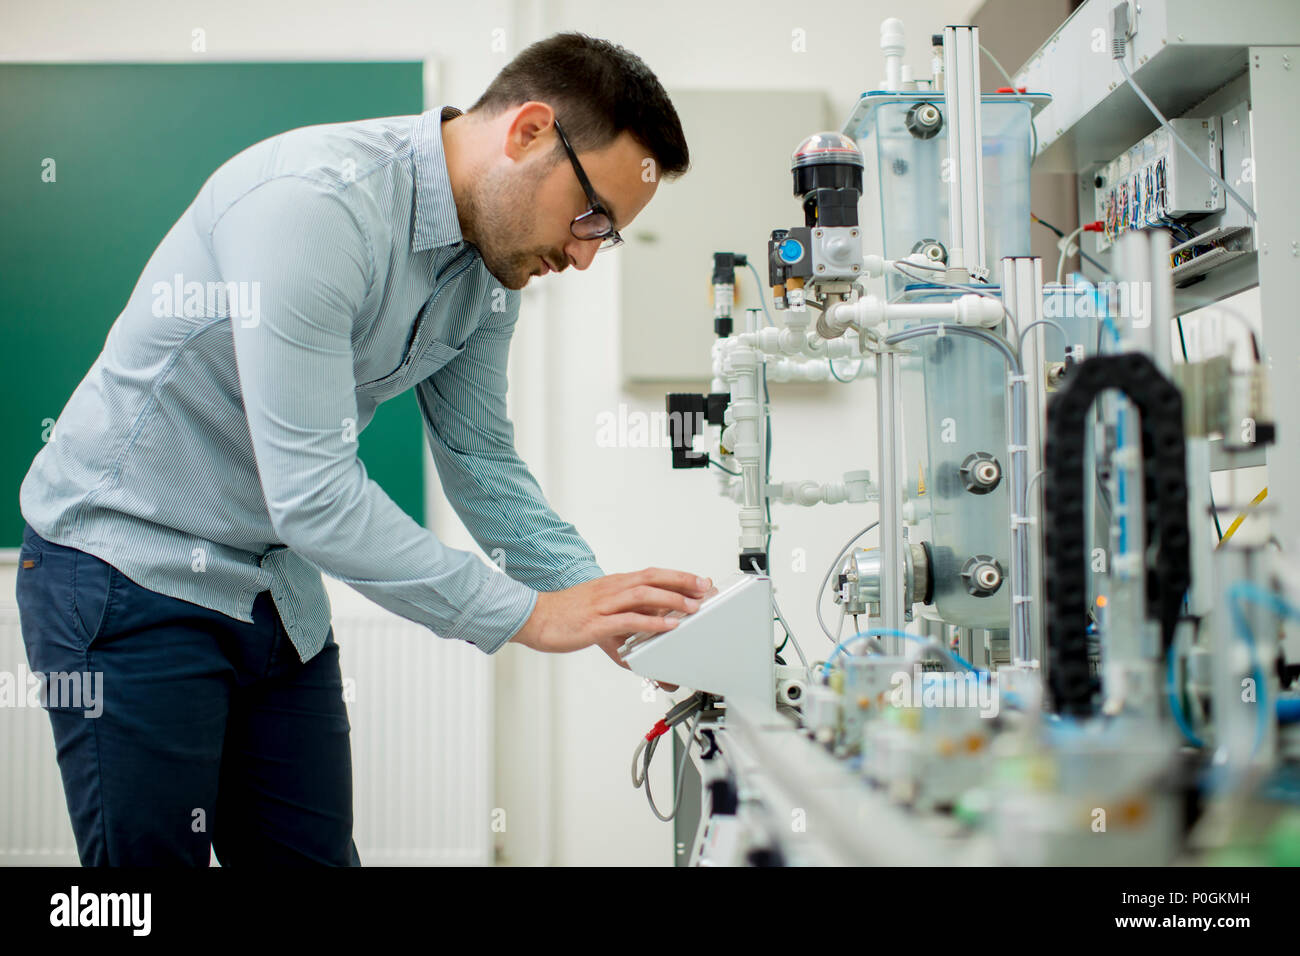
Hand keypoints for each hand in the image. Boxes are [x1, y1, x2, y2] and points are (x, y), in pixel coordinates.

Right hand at [509, 567, 712, 671]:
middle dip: (682, 581)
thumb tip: (644, 644)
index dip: (677, 576)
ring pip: (644, 595)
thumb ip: (623, 627)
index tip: (699, 581)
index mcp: (613, 585)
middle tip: (705, 587)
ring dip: (672, 599)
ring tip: (693, 607)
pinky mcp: (596, 623)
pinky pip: (628, 620)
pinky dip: (651, 622)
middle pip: (653, 577)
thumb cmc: (565, 616)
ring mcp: (604, 605)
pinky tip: (667, 626)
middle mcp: (611, 590)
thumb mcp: (600, 615)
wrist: (534, 618)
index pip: (651, 574)